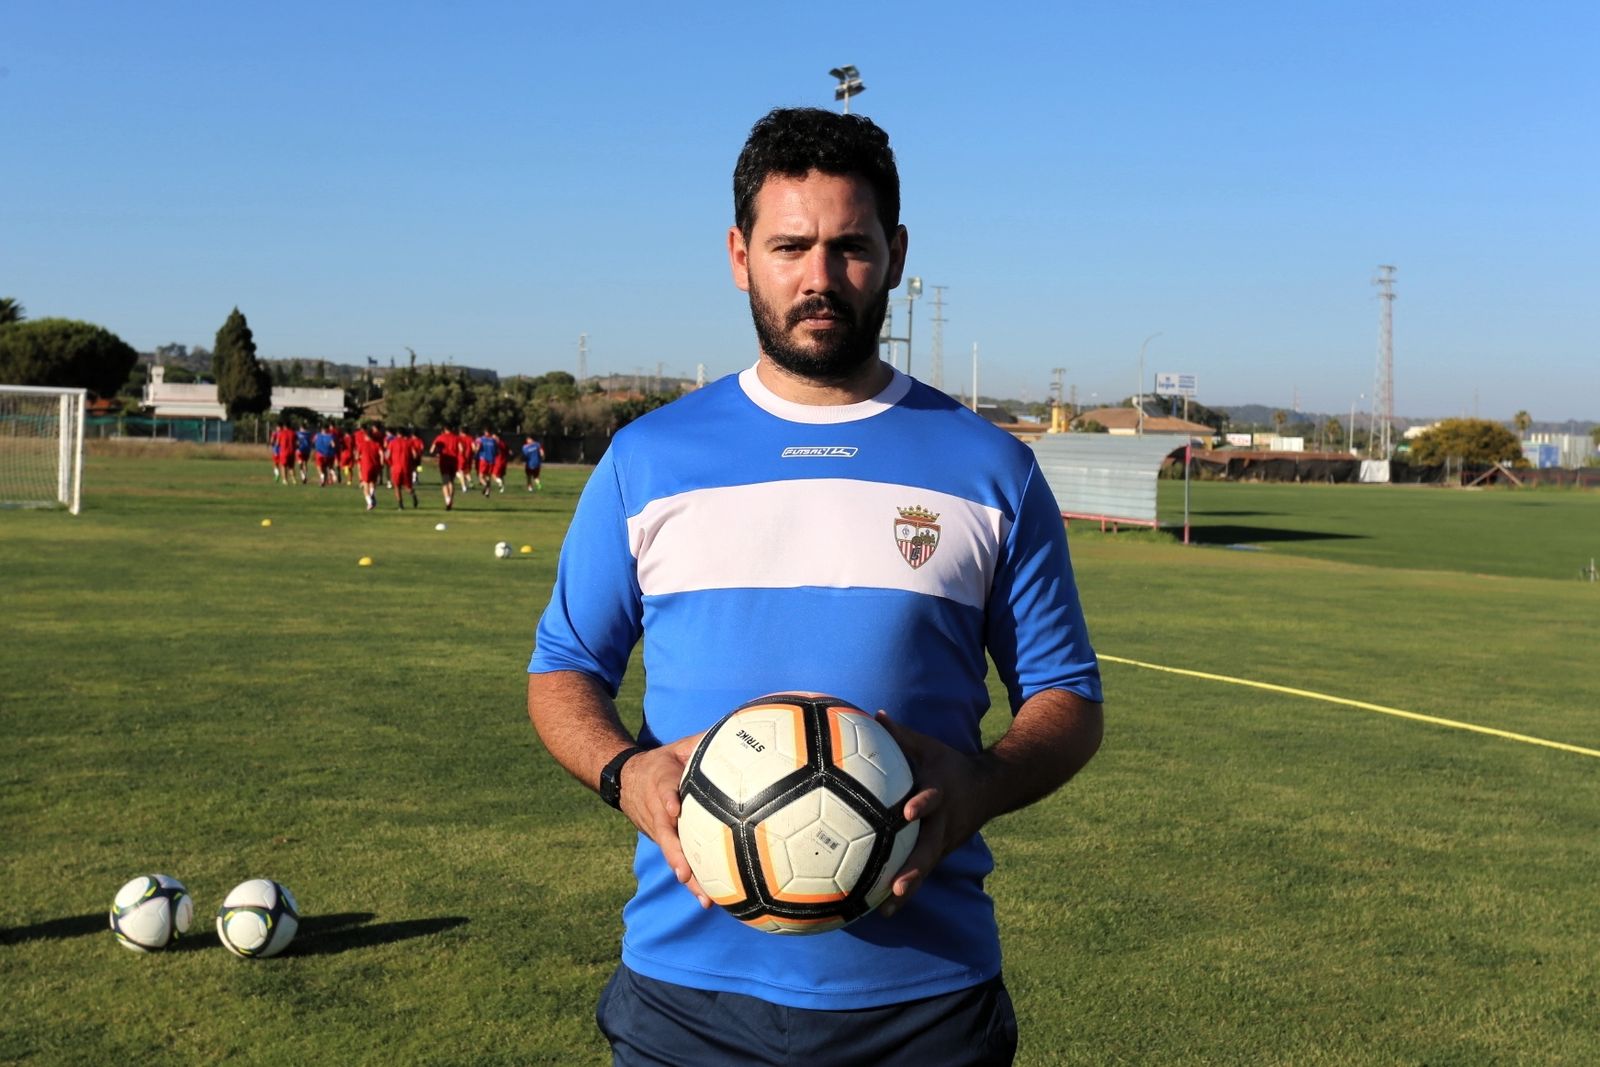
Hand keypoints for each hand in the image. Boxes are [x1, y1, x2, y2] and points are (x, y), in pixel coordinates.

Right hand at [617, 734, 712, 908]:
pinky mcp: (662, 842)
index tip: (674, 809)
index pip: (662, 788)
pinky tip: (711, 899)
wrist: (623, 778)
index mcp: (659, 780)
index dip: (668, 798)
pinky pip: (677, 860)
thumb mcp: (679, 746)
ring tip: (705, 899)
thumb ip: (705, 741)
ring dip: (687, 877)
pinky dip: (692, 880)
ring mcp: (657, 830)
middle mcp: (656, 810)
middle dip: (676, 854)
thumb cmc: (662, 761)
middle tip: (686, 873)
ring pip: (671, 855)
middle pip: (665, 834)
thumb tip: (742, 730)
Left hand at [873, 711, 990, 918]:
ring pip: (926, 867)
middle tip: (897, 884)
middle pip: (930, 847)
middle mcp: (944, 822)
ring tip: (886, 907)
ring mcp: (944, 841)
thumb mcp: (930, 747)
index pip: (932, 799)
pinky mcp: (941, 853)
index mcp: (940, 793)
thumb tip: (874, 714)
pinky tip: (882, 912)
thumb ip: (901, 735)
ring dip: (908, 888)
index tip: (909, 812)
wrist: (991, 787)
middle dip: (915, 867)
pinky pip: (922, 874)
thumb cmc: (950, 764)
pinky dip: (906, 893)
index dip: (923, 804)